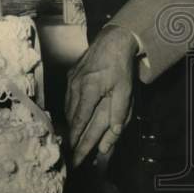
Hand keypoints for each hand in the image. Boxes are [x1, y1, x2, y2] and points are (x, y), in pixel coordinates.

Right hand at [65, 25, 139, 166]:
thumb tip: (115, 132)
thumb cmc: (121, 66)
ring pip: (68, 107)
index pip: (80, 120)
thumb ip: (119, 112)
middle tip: (71, 150)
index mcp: (89, 89)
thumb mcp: (125, 90)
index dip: (75, 138)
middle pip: (71, 116)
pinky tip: (73, 116)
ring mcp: (72, 80)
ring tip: (71, 138)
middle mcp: (76, 85)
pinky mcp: (71, 75)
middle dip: (71, 134)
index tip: (72, 151)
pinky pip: (68, 97)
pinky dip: (71, 109)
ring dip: (70, 123)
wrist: (113, 40)